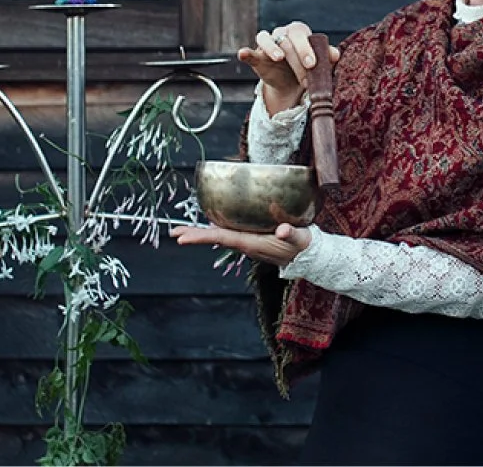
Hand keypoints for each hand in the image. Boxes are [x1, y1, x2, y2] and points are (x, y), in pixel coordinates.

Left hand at [168, 223, 311, 267]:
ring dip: (201, 234)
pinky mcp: (252, 239)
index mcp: (251, 243)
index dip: (200, 237)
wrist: (309, 258)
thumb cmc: (303, 247)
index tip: (181, 239)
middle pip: (214, 238)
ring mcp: (247, 243)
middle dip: (193, 236)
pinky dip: (216, 230)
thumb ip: (293, 234)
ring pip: (219, 237)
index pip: (221, 238)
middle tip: (173, 233)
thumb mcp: (300, 238)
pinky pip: (229, 234)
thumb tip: (284, 230)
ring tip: (184, 230)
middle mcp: (245, 244)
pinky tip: (212, 224)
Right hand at [237, 20, 339, 114]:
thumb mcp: (319, 63)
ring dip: (272, 48)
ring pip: (266, 39)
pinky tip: (243, 54)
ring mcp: (267, 43)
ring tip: (279, 58)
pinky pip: (250, 52)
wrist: (292, 83)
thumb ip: (327, 57)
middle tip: (305, 74)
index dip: (306, 48)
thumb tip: (336, 55)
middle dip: (296, 56)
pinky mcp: (257, 56)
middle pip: (286, 39)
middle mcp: (282, 34)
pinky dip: (246, 53)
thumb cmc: (307, 67)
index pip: (300, 34)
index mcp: (298, 32)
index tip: (312, 64)